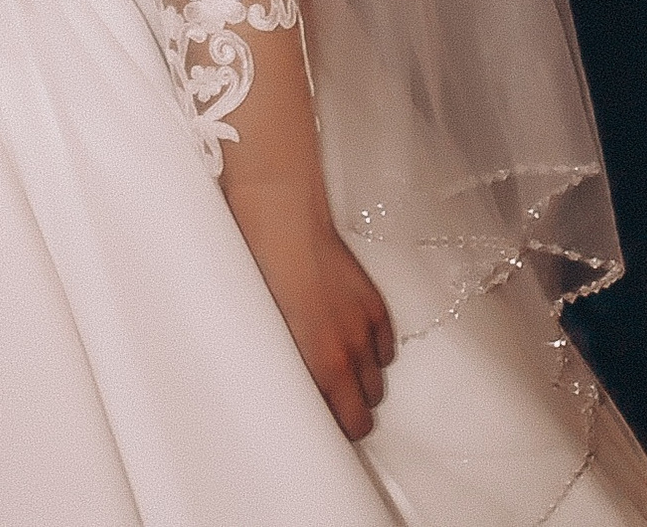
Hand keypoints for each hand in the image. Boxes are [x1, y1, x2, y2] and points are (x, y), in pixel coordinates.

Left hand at [237, 191, 394, 440]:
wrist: (280, 218)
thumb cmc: (260, 269)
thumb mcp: (263, 330)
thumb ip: (286, 366)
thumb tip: (291, 385)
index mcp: (321, 365)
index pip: (351, 423)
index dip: (339, 428)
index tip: (323, 425)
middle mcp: (349, 352)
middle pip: (367, 407)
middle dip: (351, 408)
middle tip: (328, 398)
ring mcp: (364, 326)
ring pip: (378, 379)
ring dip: (362, 379)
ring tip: (338, 368)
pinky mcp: (373, 303)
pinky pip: (386, 346)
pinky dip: (374, 349)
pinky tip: (354, 342)